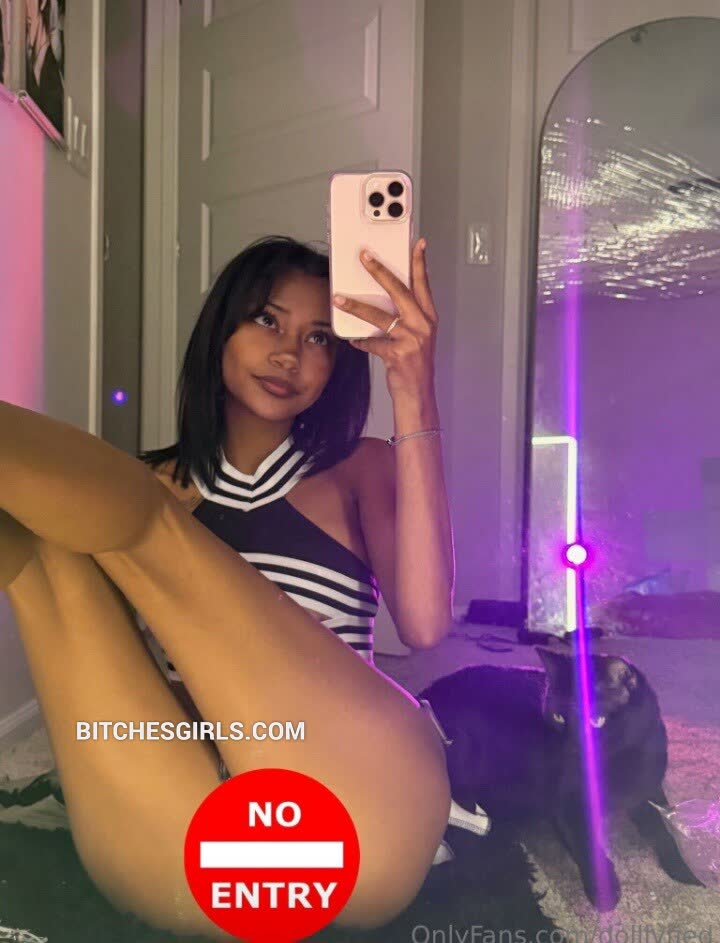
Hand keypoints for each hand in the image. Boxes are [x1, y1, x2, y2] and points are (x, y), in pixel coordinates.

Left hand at [333, 238, 437, 398]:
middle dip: (380, 271)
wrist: (418, 396)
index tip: (417, 243)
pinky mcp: (397, 354)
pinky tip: (352, 340)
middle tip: (365, 256)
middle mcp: (423, 325)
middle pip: (400, 291)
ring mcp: (411, 339)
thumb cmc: (415, 366)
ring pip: (379, 316)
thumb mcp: (417, 338)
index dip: (420, 263)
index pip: (423, 284)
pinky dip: (360, 341)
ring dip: (356, 307)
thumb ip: (405, 318)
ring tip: (339, 299)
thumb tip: (382, 300)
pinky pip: (372, 342)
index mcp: (428, 318)